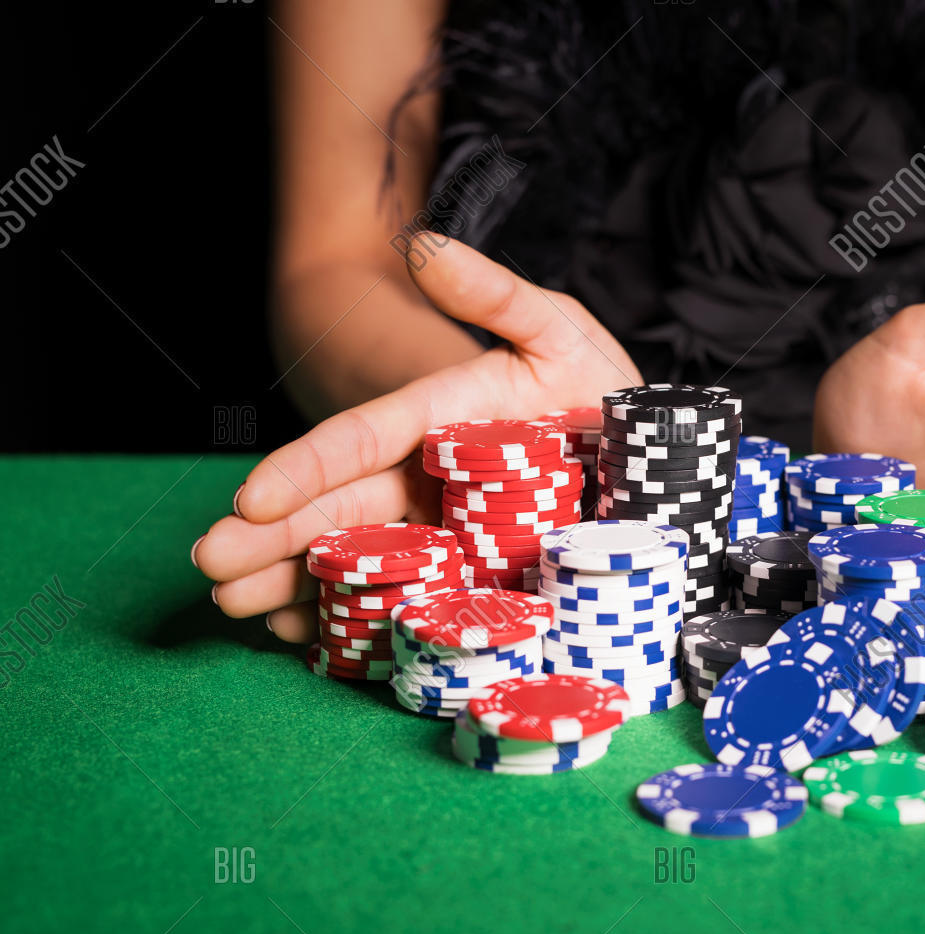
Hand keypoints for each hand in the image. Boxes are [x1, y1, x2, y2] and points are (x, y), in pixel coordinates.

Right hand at [194, 236, 641, 641]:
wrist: (655, 462)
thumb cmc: (601, 393)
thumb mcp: (559, 333)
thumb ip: (497, 295)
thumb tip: (426, 245)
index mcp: (439, 423)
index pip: (360, 443)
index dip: (305, 469)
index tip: (252, 498)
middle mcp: (429, 481)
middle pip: (340, 510)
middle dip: (271, 538)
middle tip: (210, 565)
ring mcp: (447, 534)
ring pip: (358, 559)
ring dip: (293, 584)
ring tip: (235, 607)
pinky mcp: (471, 578)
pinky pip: (403, 601)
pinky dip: (352, 621)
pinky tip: (302, 638)